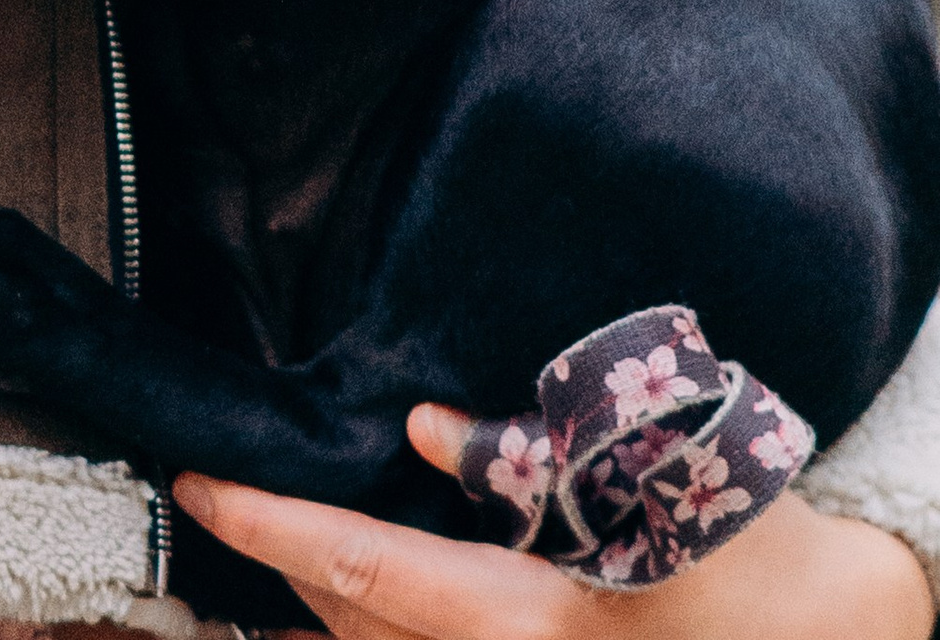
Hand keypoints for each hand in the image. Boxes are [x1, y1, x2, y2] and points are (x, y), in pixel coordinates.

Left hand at [177, 404, 934, 636]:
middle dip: (290, 564)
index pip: (357, 570)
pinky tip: (370, 595)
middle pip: (355, 626)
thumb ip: (529, 458)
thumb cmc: (759, 567)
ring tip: (288, 544)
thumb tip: (426, 433)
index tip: (196, 482)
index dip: (266, 525)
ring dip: (335, 605)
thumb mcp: (652, 487)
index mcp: (520, 627)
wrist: (857, 637)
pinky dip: (387, 625)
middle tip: (230, 496)